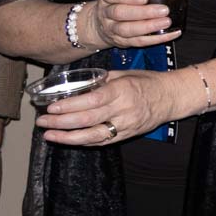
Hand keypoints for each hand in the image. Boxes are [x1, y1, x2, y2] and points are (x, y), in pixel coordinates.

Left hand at [34, 69, 187, 146]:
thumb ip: (102, 81)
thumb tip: (78, 85)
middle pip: (87, 120)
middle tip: (42, 122)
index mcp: (121, 90)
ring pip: (92, 136)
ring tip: (49, 135)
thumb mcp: (125, 74)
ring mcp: (126, 125)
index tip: (51, 107)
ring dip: (68, 137)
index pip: (91, 101)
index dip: (69, 106)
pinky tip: (69, 140)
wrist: (173, 97)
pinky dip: (83, 142)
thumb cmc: (149, 81)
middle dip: (60, 122)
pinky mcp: (127, 135)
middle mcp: (123, 109)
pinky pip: (102, 141)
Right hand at [88, 0, 180, 48]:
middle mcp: (107, 14)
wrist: (101, 25)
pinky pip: (139, 42)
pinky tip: (171, 34)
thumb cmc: (123, 4)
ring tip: (166, 22)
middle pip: (120, 13)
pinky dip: (156, 39)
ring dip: (148, 27)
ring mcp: (113, 30)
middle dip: (142, 12)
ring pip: (127, 30)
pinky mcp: (122, 42)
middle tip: (163, 10)